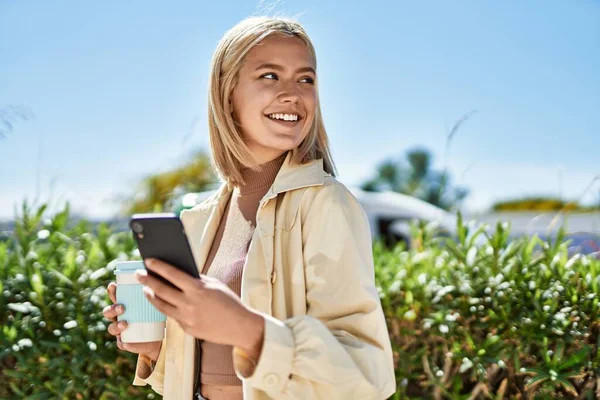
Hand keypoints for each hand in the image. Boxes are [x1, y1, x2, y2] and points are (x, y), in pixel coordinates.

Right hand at [103, 281, 161, 360]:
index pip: (115, 296)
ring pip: (111, 328)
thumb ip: (153, 293)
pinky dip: (123, 342)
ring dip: (116, 325)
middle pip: (108, 312)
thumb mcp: (154, 304)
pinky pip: (121, 343)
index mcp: (124, 305)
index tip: (114, 285)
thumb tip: (157, 279)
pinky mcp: (125, 343)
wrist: (158, 337)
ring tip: (125, 324)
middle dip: (112, 309)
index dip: (112, 291)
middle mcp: (119, 317)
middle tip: (122, 307)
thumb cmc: (154, 315)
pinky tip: (126, 342)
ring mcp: (120, 331)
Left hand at [135, 258, 263, 360]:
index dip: (158, 266)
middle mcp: (189, 303)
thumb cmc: (229, 302)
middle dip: (147, 280)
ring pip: (161, 306)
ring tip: (145, 289)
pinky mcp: (187, 329)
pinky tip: (163, 303)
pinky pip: (173, 317)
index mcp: (198, 288)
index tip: (148, 260)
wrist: (240, 326)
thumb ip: (197, 280)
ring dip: (151, 296)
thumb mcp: (214, 285)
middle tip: (138, 274)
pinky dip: (168, 308)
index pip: (172, 274)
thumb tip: (179, 273)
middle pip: (161, 290)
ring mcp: (187, 318)